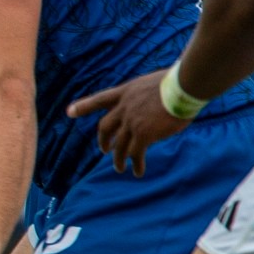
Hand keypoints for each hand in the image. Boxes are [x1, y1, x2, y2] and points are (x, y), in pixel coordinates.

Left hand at [65, 71, 187, 176]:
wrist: (184, 86)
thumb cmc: (178, 81)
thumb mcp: (153, 84)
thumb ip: (145, 98)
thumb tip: (151, 109)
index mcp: (126, 92)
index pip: (100, 99)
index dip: (84, 106)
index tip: (69, 112)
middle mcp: (124, 107)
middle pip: (105, 126)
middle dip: (103, 139)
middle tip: (104, 149)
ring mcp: (131, 121)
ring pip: (119, 145)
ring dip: (119, 158)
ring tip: (119, 168)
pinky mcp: (143, 134)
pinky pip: (136, 153)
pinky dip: (137, 164)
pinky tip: (138, 172)